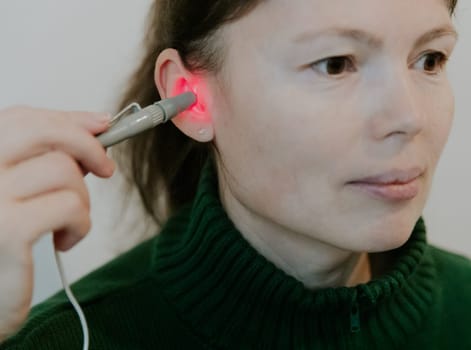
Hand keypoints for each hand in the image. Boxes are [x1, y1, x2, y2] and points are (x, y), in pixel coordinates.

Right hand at [0, 106, 114, 339]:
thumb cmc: (4, 245)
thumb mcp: (21, 192)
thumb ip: (48, 157)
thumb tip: (97, 124)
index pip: (21, 119)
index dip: (68, 120)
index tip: (101, 125)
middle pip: (45, 131)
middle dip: (88, 146)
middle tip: (105, 169)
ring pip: (65, 171)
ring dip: (81, 200)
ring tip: (66, 223)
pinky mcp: (8, 230)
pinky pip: (70, 206)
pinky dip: (80, 224)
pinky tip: (63, 240)